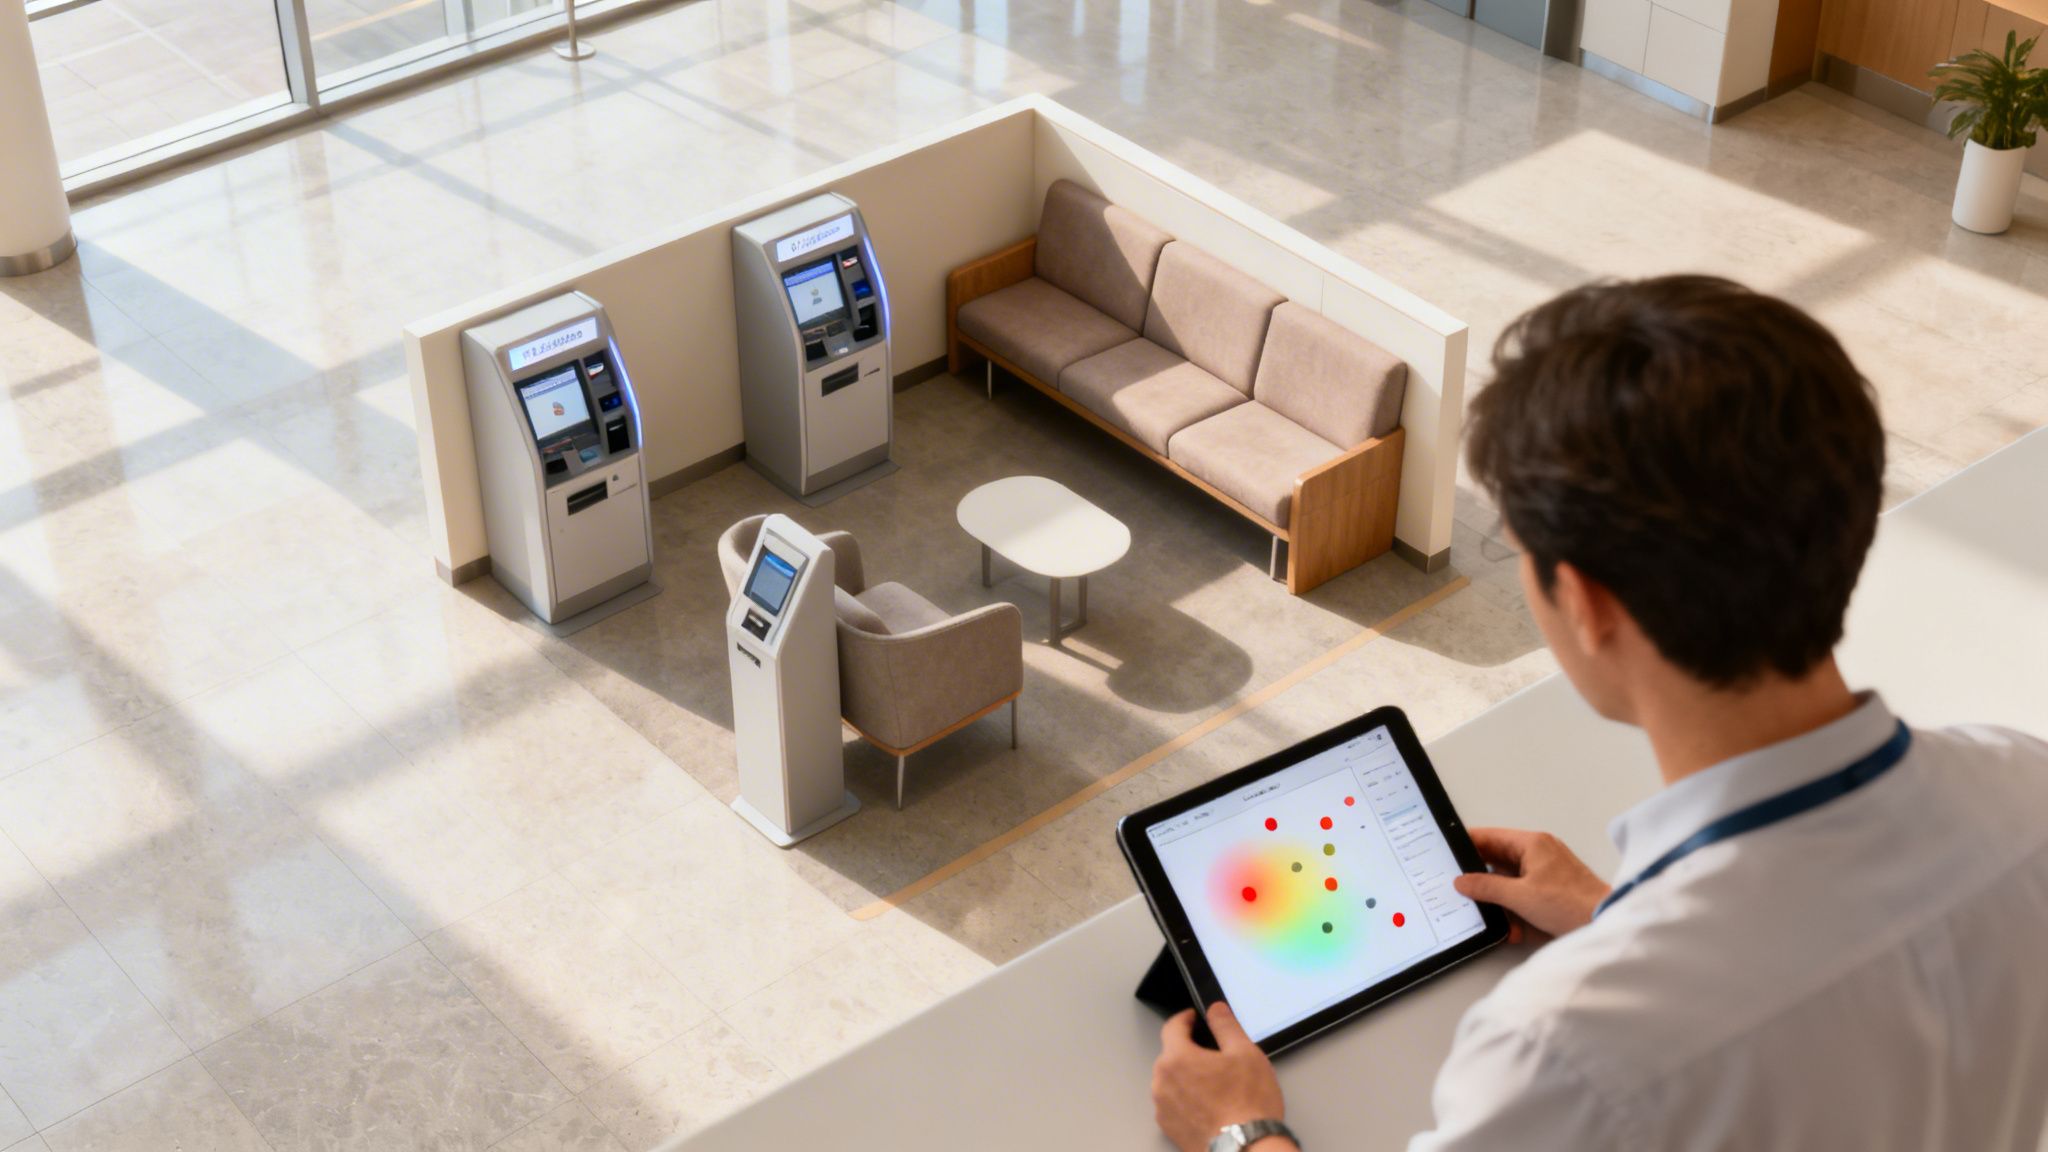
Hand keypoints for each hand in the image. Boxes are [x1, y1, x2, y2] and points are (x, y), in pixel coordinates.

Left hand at [1152, 1002, 1293, 1151]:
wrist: (1246, 1149)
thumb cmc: (1247, 1105)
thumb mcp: (1245, 1053)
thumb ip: (1226, 1026)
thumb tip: (1216, 1010)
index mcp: (1177, 1058)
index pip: (1172, 1027)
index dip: (1186, 1019)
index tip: (1195, 1018)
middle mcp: (1162, 1083)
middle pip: (1171, 1055)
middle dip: (1190, 1050)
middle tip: (1216, 1056)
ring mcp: (1164, 1108)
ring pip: (1172, 1081)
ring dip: (1188, 1077)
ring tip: (1217, 1085)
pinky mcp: (1170, 1129)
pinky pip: (1174, 1104)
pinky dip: (1187, 1100)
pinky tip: (1211, 1105)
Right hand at [1452, 827, 1609, 943]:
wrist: (1605, 923)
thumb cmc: (1573, 903)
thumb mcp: (1520, 896)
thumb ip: (1487, 888)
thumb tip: (1463, 881)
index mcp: (1532, 844)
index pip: (1489, 837)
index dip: (1467, 844)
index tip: (1449, 854)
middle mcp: (1539, 854)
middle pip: (1498, 862)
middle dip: (1483, 882)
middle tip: (1466, 892)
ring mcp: (1546, 873)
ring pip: (1510, 883)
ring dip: (1501, 903)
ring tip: (1496, 918)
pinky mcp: (1551, 892)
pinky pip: (1524, 897)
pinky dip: (1516, 912)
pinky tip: (1515, 929)